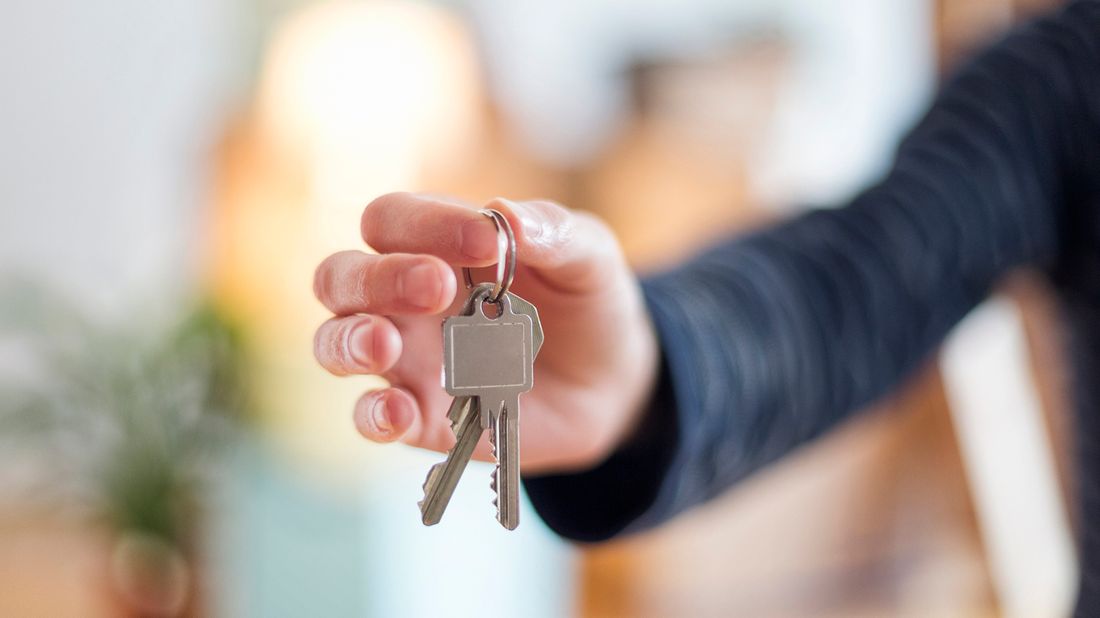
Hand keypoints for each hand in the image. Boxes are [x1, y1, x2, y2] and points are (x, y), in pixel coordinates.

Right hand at [312, 193, 657, 472]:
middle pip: (342, 276)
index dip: (427, 224)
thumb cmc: (584, 299)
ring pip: (335, 342)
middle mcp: (403, 297)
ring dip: (350, 340)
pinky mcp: (420, 416)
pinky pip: (369, 416)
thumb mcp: (587, 256)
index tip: (487, 241)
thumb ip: (553, 232)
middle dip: (379, 278)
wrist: (608, 380)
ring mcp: (405, 359)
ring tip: (386, 345)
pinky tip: (398, 411)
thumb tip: (504, 213)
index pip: (393, 219)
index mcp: (435, 243)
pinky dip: (372, 414)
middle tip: (436, 287)